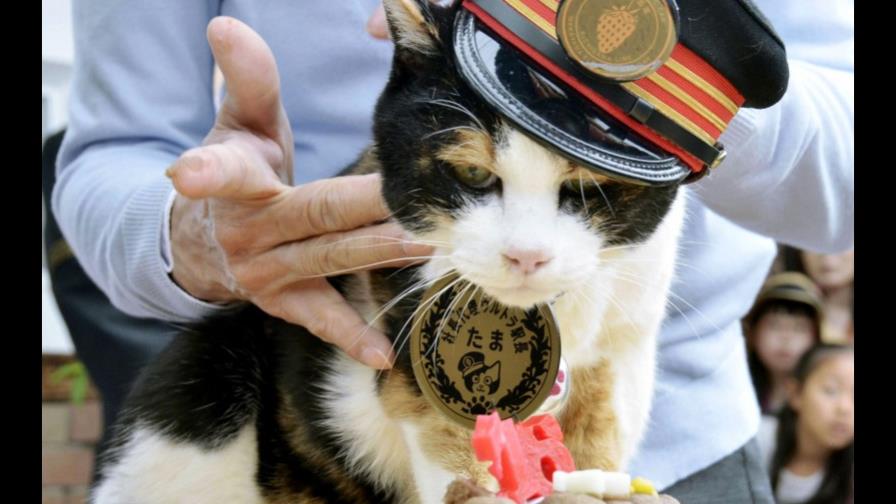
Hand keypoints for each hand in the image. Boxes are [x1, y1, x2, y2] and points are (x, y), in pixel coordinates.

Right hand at [166, 17, 431, 368]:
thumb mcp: (238, 126)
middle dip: (364, 206)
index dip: (209, 169)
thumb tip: (225, 24)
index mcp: (234, 183)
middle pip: (315, 214)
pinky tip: (384, 353)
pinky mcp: (285, 303)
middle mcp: (249, 233)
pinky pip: (321, 320)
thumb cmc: (237, 173)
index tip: (188, 171)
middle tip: (410, 197)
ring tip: (428, 244)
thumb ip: (246, 80)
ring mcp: (268, 274)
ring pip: (331, 258)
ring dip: (379, 252)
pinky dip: (351, 337)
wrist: (206, 243)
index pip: (223, 171)